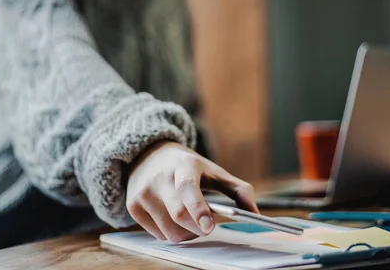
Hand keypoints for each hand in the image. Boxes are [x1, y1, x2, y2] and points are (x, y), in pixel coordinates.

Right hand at [126, 141, 258, 242]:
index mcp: (183, 165)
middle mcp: (159, 178)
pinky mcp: (133, 206)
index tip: (210, 227)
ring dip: (187, 233)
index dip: (199, 210)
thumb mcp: (214, 171)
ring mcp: (143, 192)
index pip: (189, 189)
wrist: (149, 154)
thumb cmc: (188, 167)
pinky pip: (158, 234)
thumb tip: (255, 214)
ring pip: (169, 230)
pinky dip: (172, 233)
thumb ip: (239, 190)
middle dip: (198, 228)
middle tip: (207, 226)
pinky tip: (174, 218)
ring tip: (191, 220)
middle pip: (178, 215)